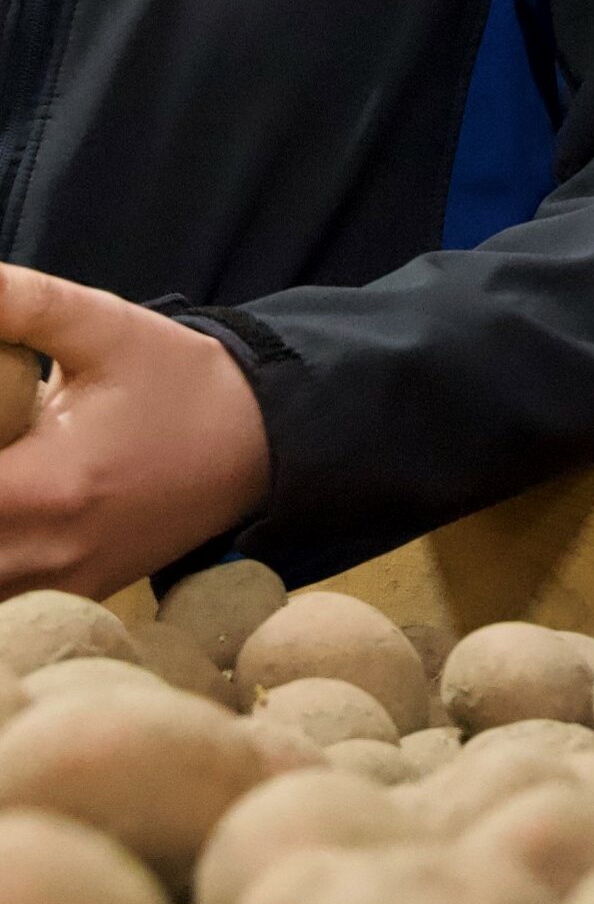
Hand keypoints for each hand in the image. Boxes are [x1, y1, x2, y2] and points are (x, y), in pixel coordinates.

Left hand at [0, 268, 269, 599]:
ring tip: (6, 468)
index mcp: (48, 489)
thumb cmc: (179, 380)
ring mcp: (59, 588)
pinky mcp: (72, 598)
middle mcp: (46, 554)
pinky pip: (5, 598)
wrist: (259, 442)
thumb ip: (26, 305)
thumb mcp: (106, 328)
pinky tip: (11, 514)